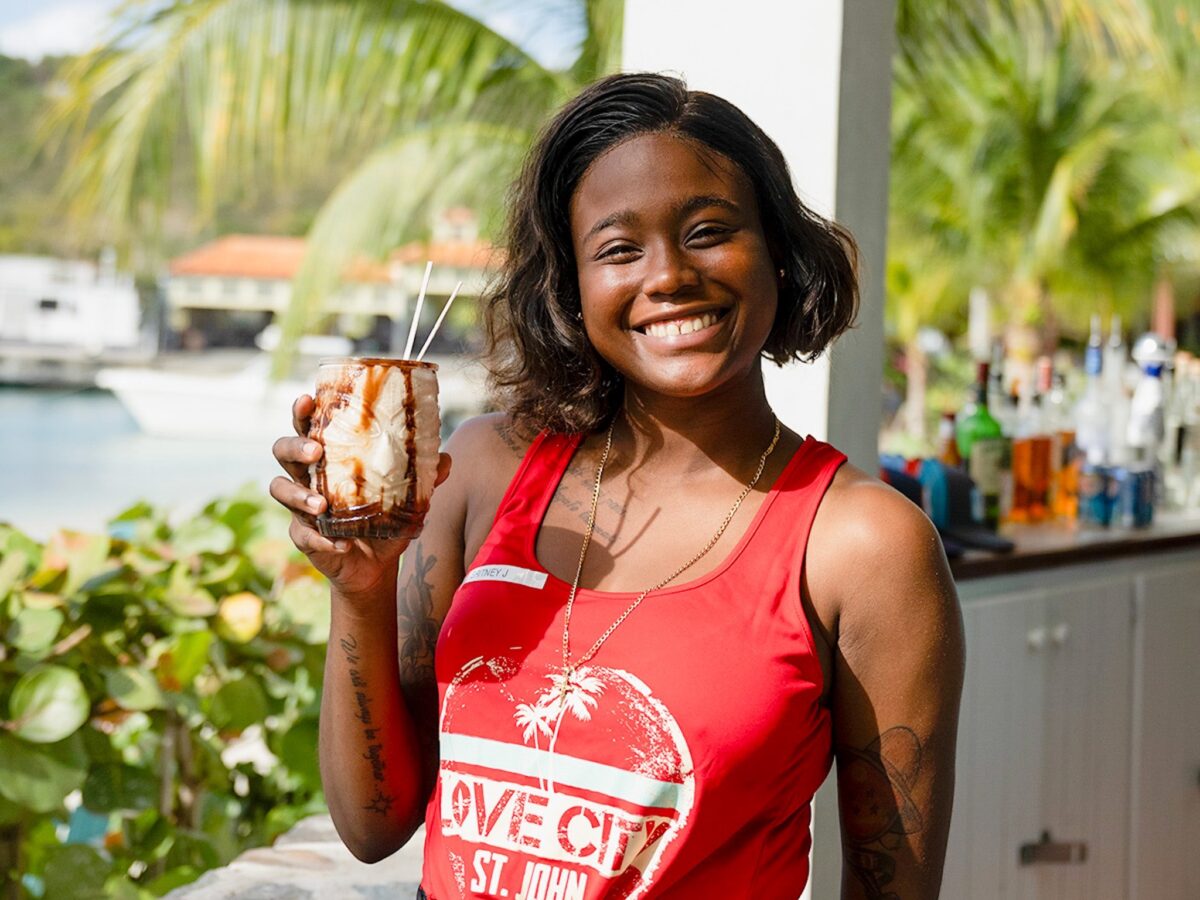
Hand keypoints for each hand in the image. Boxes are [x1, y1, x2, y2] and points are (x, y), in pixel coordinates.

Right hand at [270, 394, 450, 602]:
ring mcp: (301, 506)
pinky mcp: (303, 536)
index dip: (303, 412)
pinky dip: (320, 538)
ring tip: (322, 504)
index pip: (309, 427)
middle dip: (294, 447)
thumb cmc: (386, 518)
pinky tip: (340, 542)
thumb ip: (422, 478)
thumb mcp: (407, 497)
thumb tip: (446, 459)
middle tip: (315, 451)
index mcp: (329, 457)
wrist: (376, 565)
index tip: (308, 399)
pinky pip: (302, 533)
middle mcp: (309, 476)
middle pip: (283, 451)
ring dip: (298, 495)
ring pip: (280, 490)